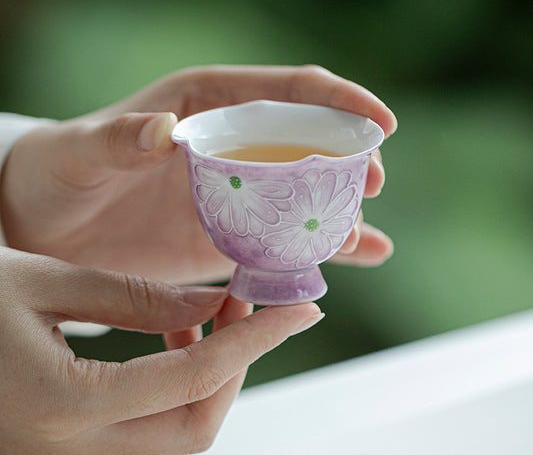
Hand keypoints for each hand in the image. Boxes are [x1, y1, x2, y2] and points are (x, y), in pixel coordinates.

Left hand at [0, 65, 396, 282]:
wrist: (48, 229)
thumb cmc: (58, 176)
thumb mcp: (79, 153)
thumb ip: (118, 139)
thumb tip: (164, 131)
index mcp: (206, 104)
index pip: (287, 92)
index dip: (339, 101)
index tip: (382, 122)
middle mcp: (231, 145)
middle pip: (308, 144)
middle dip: (348, 159)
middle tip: (373, 185)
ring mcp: (235, 193)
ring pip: (303, 194)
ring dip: (339, 212)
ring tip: (361, 238)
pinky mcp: (229, 236)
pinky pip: (284, 240)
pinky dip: (322, 249)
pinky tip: (363, 256)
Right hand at [0, 246, 321, 453]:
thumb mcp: (46, 279)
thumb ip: (135, 297)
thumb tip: (214, 301)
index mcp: (59, 406)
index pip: (194, 377)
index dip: (257, 338)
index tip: (303, 309)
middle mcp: (62, 453)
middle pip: (193, 427)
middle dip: (237, 365)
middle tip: (249, 303)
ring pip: (175, 439)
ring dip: (209, 378)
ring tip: (208, 315)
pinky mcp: (60, 448)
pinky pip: (145, 435)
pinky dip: (176, 389)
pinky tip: (171, 338)